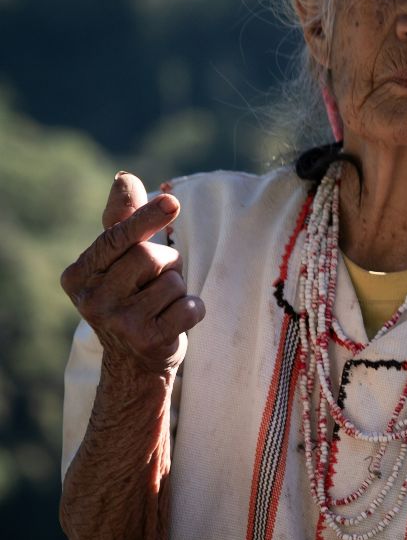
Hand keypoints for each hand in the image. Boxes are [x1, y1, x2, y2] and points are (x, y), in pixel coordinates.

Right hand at [61, 173, 204, 375]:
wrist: (135, 362)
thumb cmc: (132, 298)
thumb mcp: (121, 261)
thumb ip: (123, 220)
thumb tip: (124, 177)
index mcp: (79, 275)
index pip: (115, 238)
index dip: (145, 218)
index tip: (172, 201)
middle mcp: (91, 299)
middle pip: (150, 255)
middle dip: (168, 262)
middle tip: (158, 281)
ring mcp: (117, 322)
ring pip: (174, 281)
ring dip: (180, 288)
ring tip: (162, 305)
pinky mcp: (146, 340)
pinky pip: (190, 306)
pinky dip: (193, 310)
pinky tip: (174, 322)